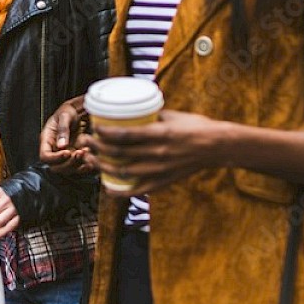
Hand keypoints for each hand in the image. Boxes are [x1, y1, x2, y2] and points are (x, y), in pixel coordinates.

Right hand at [38, 96, 93, 174]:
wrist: (78, 112)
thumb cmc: (68, 111)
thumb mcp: (65, 116)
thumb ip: (62, 129)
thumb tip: (61, 145)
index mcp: (46, 140)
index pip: (45, 156)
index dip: (55, 158)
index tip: (67, 152)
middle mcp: (53, 150)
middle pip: (55, 167)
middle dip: (68, 163)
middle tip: (80, 152)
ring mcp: (63, 155)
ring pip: (66, 169)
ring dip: (77, 164)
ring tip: (86, 151)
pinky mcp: (73, 157)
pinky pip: (76, 168)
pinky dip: (84, 167)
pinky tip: (91, 161)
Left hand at [82, 110, 226, 195]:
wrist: (217, 147)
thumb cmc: (195, 127)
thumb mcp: (172, 115)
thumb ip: (151, 116)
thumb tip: (131, 112)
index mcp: (160, 134)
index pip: (125, 135)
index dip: (105, 133)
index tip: (94, 127)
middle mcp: (157, 154)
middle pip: (119, 153)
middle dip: (97, 147)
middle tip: (86, 140)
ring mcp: (159, 170)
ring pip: (123, 171)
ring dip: (102, 166)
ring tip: (91, 158)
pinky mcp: (162, 182)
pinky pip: (137, 190)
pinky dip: (119, 191)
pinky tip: (107, 187)